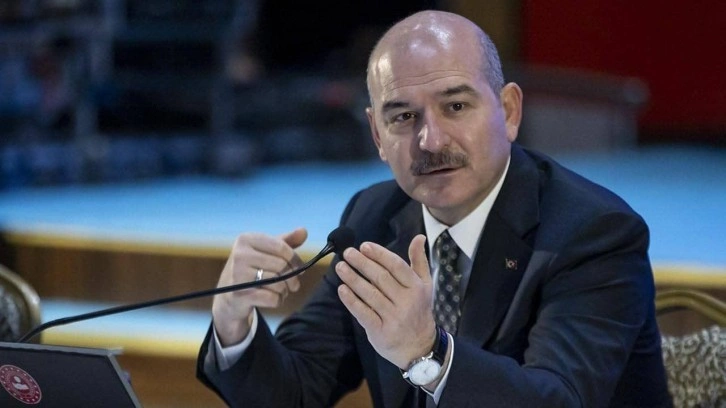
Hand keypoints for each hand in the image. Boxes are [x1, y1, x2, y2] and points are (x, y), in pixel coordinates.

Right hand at [212, 227, 306, 345]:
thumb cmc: (252, 269)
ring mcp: (238, 275)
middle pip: (281, 266)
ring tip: (281, 291)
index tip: (301, 268)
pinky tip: (273, 299)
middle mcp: (239, 255)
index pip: (281, 248)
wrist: (228, 296)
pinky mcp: (240, 295)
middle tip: (294, 285)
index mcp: (246, 239)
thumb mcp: (266, 251)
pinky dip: (278, 301)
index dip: (296, 260)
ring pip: (278, 283)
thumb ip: (286, 242)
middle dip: (293, 278)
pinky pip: (272, 298)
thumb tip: (304, 231)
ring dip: (285, 290)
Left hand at [335, 234, 436, 368]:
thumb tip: (418, 237)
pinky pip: (363, 313)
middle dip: (362, 263)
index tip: (364, 246)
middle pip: (380, 278)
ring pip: (370, 294)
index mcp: (416, 287)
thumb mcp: (425, 285)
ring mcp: (393, 318)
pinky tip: (341, 290)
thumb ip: (419, 260)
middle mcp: (406, 302)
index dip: (379, 254)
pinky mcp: (381, 332)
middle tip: (347, 253)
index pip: (396, 266)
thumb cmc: (419, 310)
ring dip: (353, 279)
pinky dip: (351, 301)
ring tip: (340, 267)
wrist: (420, 347)